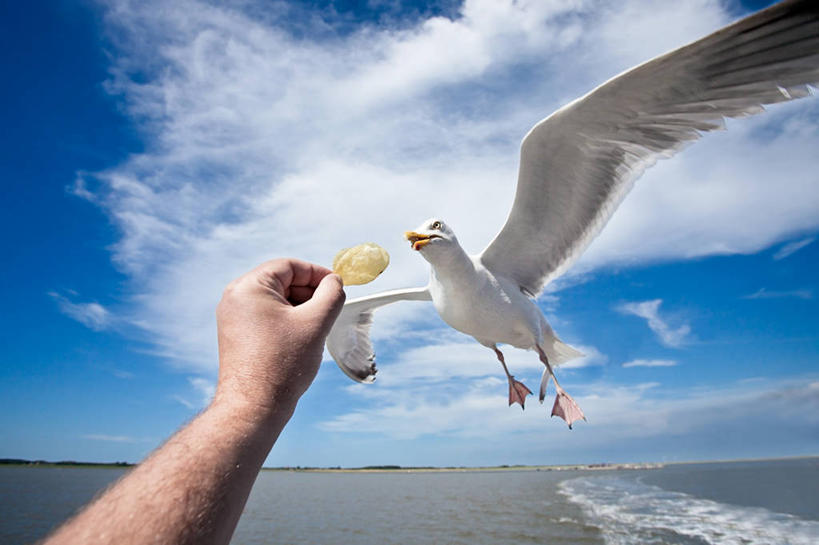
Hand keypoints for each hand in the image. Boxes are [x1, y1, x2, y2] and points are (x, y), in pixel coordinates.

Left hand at [214, 259, 344, 418]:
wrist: (254, 407)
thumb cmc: (282, 365)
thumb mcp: (315, 322)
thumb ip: (331, 294)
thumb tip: (335, 281)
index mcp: (248, 287)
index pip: (289, 266)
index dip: (318, 273)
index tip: (338, 286)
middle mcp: (235, 298)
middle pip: (282, 281)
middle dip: (310, 292)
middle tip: (331, 308)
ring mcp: (233, 317)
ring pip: (276, 300)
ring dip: (301, 307)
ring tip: (318, 327)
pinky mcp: (237, 334)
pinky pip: (267, 316)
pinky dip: (288, 320)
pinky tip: (302, 338)